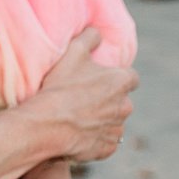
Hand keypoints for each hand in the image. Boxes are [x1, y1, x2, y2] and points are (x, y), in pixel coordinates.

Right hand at [26, 28, 136, 162]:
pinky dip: (94, 137)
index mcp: (120, 82)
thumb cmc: (59, 87)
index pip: (130, 77)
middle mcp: (125, 107)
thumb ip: (89, 38)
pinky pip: (104, 140)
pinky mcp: (107, 148)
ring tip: (77, 116)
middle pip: (121, 100)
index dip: (116, 77)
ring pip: (113, 121)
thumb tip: (97, 30)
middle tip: (83, 97)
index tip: (101, 78)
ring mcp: (116, 129)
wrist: (47, 125)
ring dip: (101, 118)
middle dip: (108, 99)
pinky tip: (77, 132)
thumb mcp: (71, 53)